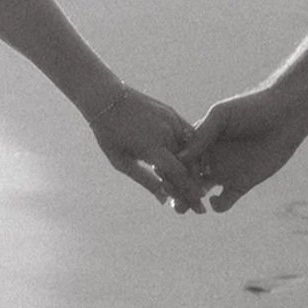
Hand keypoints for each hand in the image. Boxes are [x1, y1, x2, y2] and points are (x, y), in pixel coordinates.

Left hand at [87, 86, 206, 213]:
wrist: (106, 97)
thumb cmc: (109, 134)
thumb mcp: (122, 161)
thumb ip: (145, 180)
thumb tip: (164, 199)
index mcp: (152, 147)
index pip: (179, 175)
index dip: (190, 194)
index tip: (199, 210)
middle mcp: (166, 133)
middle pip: (189, 165)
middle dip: (196, 186)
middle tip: (201, 203)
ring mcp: (171, 121)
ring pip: (192, 150)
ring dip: (197, 169)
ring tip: (200, 185)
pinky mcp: (172, 113)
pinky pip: (189, 134)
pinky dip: (194, 149)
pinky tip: (196, 162)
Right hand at [180, 87, 307, 212]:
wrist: (285, 116)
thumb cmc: (252, 108)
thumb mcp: (222, 116)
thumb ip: (202, 135)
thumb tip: (181, 156)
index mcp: (201, 140)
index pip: (180, 158)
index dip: (170, 168)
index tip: (161, 177)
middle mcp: (210, 157)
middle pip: (186, 178)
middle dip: (176, 190)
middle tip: (169, 199)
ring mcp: (225, 172)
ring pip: (200, 192)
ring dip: (191, 201)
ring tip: (183, 208)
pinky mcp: (242, 184)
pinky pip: (224, 201)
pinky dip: (218, 205)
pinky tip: (215, 200)